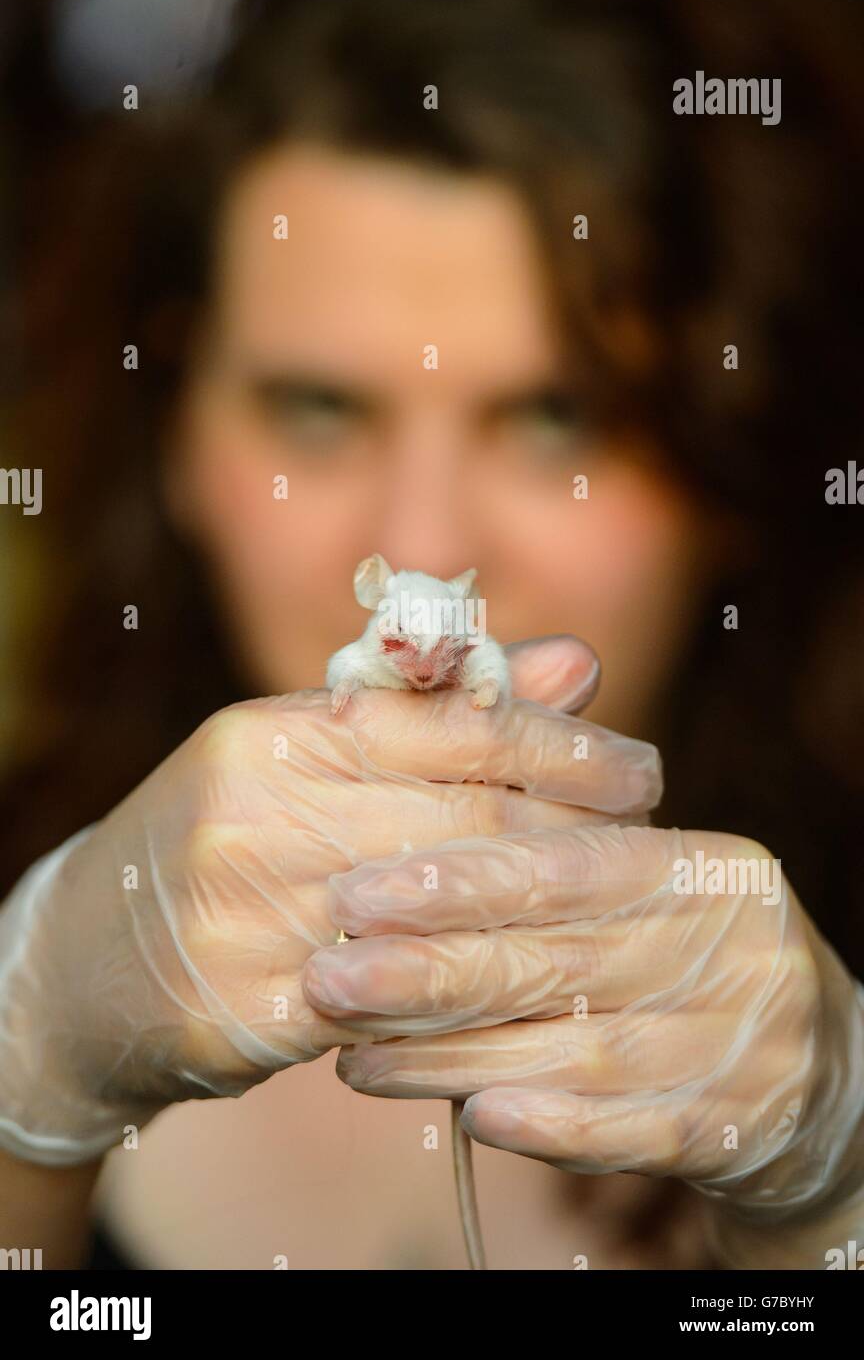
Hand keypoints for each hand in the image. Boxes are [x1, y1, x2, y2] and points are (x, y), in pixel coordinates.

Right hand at [0, 636, 659, 1164]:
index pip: (446, 725)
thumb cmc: (221, 839)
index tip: (641, 770)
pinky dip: (474, 997)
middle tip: (650, 841)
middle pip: (457, 821)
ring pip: (440, 918)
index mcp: (272, 734)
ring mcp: (242, 917)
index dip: (558, 746)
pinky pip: (395, 1007)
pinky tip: (538, 988)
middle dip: (572, 831)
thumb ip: (439, 711)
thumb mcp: (306, 756)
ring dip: (540, 916)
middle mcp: (252, 814)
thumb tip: (577, 664)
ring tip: (614, 910)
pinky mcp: (245, 1010)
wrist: (86, 963)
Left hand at [304, 825, 863, 1244]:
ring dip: (455, 1057)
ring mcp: (740, 1043)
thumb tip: (411, 844)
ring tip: (358, 1056)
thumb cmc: (698, 962)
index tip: (357, 891)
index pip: (566, 867)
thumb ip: (562, 857)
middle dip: (428, 969)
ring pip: (573, 1051)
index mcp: (703, 871)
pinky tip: (469, 1116)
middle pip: (556, 960)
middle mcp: (726, 950)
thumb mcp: (658, 894)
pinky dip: (547, 1122)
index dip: (457, 879)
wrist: (825, 1076)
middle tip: (328, 975)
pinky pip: (630, 1128)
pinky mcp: (736, 1129)